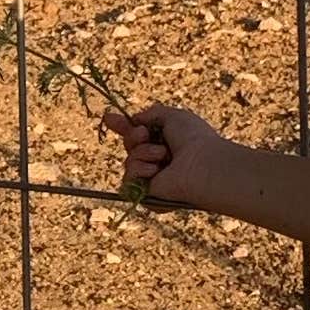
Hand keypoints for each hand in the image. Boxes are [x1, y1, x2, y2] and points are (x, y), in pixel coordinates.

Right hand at [116, 101, 234, 212]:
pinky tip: (155, 170)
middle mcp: (159, 161)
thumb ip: (151, 114)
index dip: (123, 126)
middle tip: (146, 135)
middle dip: (133, 137)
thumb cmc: (193, 138)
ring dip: (141, 153)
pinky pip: (127, 180)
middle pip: (129, 146)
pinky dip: (138, 170)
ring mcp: (153, 179)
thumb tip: (135, 120)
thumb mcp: (172, 116)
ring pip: (128, 162)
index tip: (107, 117)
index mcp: (166, 143)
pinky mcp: (148, 196)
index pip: (138, 135)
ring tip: (162, 155)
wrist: (202, 164)